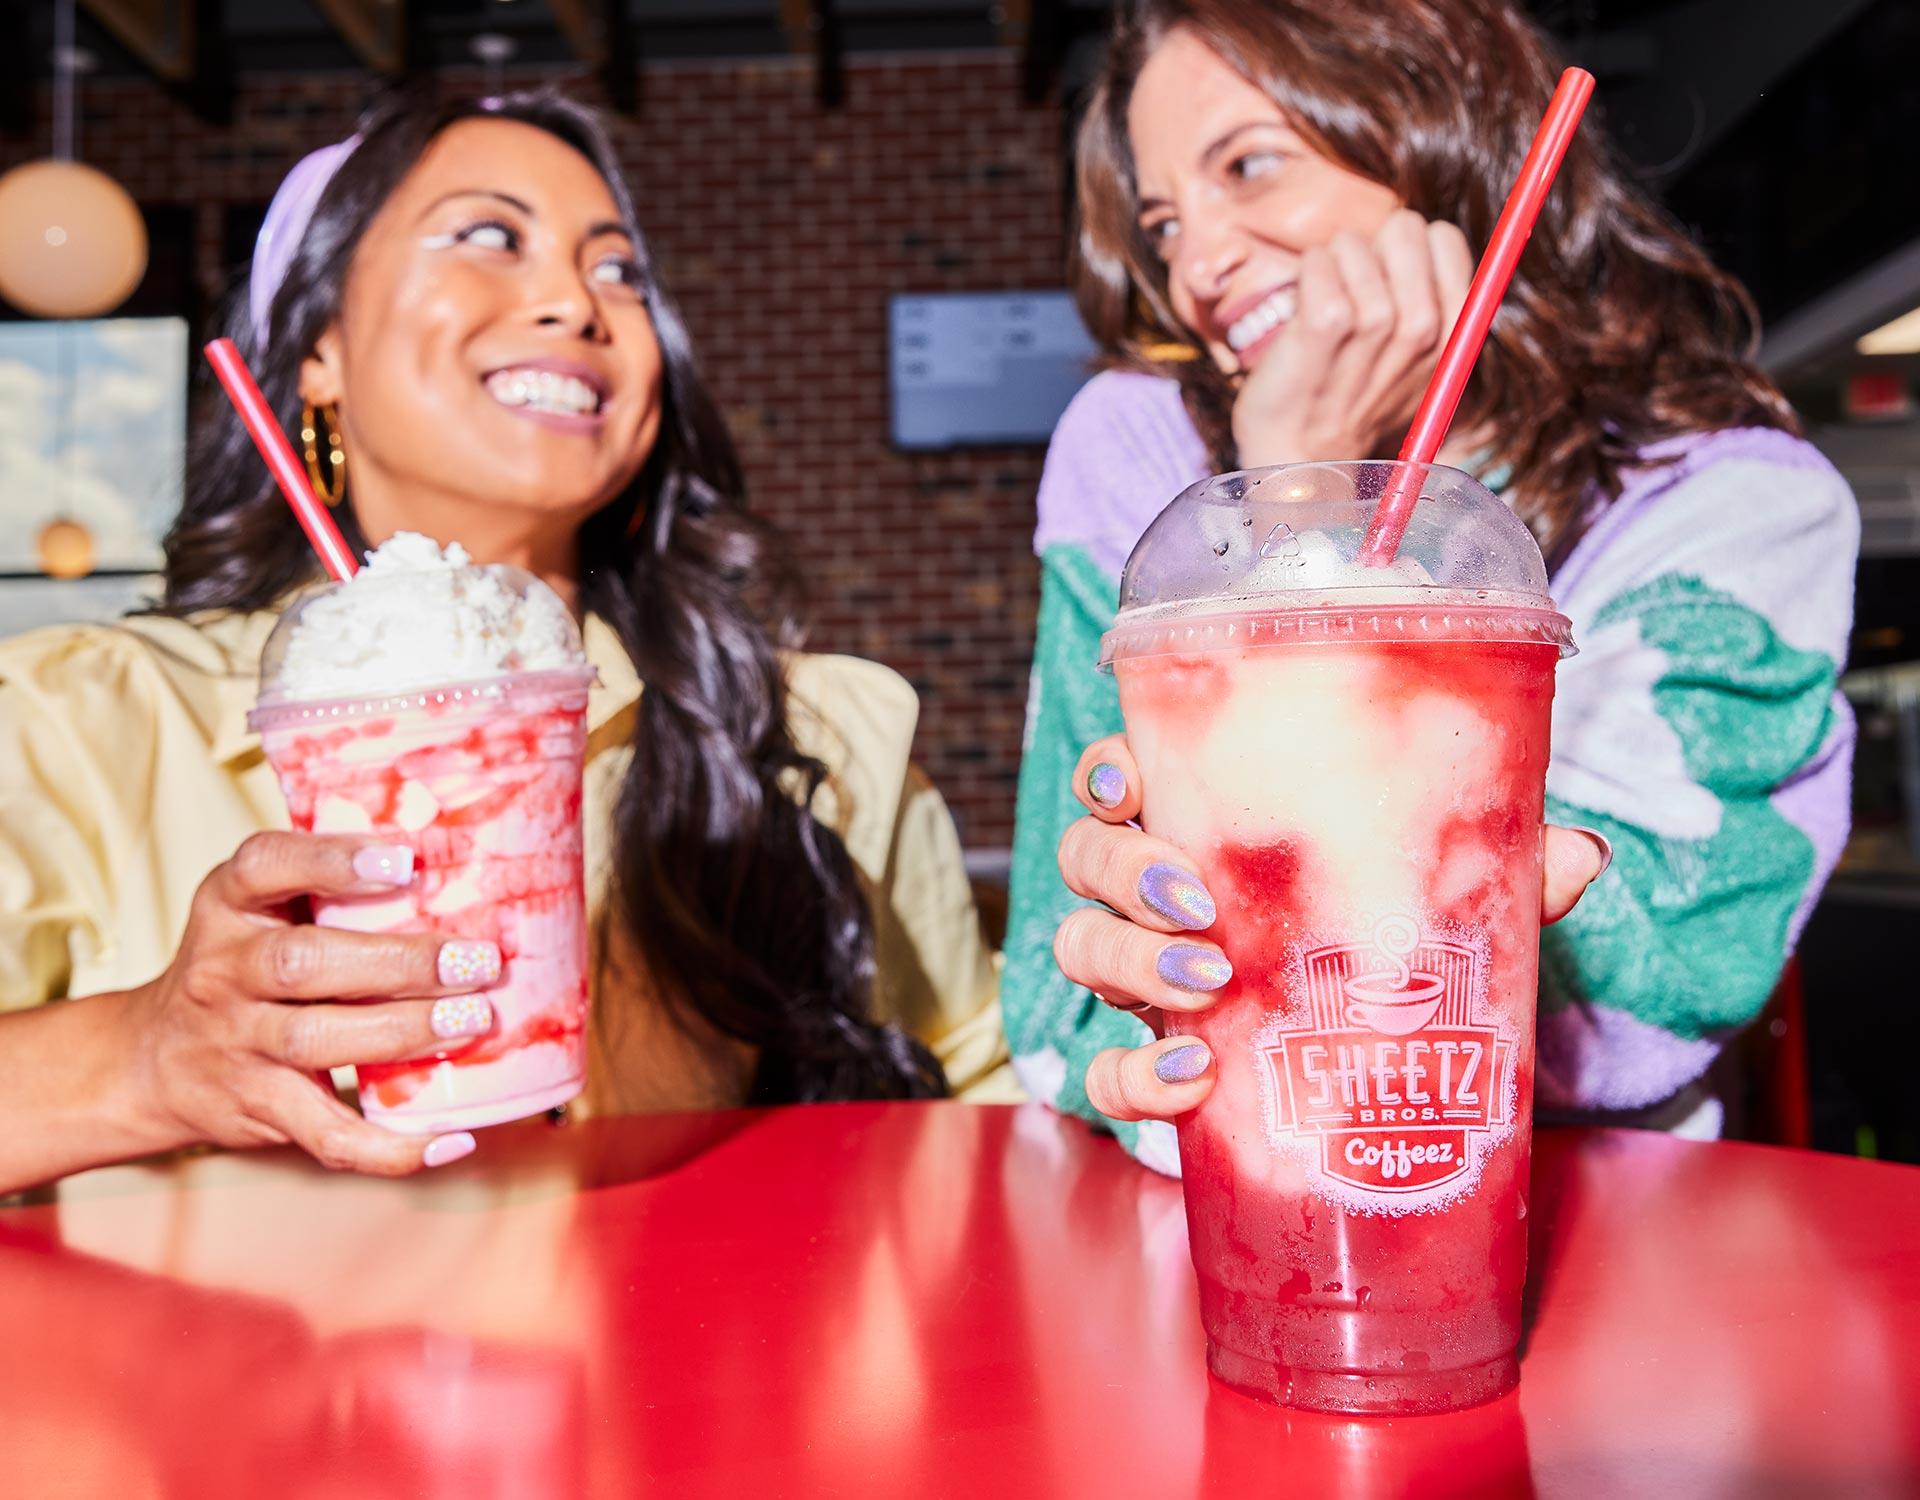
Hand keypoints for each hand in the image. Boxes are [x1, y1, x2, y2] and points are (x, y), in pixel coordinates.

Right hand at [119, 832, 500, 1174]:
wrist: (149, 1062)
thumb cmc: (240, 965)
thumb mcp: (255, 908)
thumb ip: (325, 882)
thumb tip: (455, 858)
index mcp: (228, 904)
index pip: (265, 866)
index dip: (332, 860)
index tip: (404, 861)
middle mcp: (223, 970)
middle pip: (303, 962)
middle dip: (399, 962)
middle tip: (477, 960)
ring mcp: (237, 1044)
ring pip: (316, 1040)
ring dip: (405, 1032)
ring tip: (474, 1021)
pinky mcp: (259, 1108)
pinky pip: (328, 1134)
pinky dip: (392, 1146)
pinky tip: (452, 1136)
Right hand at [1053, 735, 1609, 1127]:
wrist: (1386, 1058)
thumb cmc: (1387, 933)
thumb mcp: (1440, 889)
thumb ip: (1497, 865)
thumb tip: (1583, 853)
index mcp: (1201, 826)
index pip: (1118, 780)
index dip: (1104, 774)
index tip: (1128, 779)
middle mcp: (1155, 896)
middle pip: (1087, 861)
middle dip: (1125, 873)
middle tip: (1200, 904)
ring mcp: (1148, 978)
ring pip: (1080, 949)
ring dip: (1128, 959)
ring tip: (1204, 980)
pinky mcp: (1158, 1064)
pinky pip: (1104, 1074)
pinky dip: (1130, 1078)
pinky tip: (1189, 1078)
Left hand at [1230, 211, 1472, 469]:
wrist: (1302, 458)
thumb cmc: (1351, 401)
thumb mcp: (1415, 364)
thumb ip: (1431, 304)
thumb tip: (1430, 236)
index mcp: (1452, 332)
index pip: (1444, 239)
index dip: (1408, 247)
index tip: (1387, 280)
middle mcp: (1422, 327)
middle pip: (1404, 228)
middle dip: (1371, 249)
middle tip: (1350, 294)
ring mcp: (1375, 325)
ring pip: (1352, 245)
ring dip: (1330, 268)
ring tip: (1324, 315)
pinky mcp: (1324, 326)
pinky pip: (1317, 262)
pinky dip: (1305, 275)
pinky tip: (1302, 312)